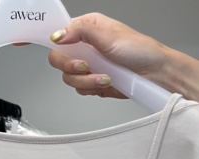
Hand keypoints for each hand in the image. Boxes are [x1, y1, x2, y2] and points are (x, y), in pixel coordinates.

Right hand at [48, 13, 170, 98]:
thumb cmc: (140, 51)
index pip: (60, 32)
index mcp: (87, 28)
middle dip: (71, 66)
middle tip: (85, 66)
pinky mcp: (93, 83)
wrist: (154, 74)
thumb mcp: (108, 35)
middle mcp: (85, 47)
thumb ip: (81, 32)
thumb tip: (58, 35)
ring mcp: (89, 66)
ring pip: (69, 77)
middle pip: (59, 59)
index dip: (51, 39)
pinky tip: (106, 82)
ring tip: (105, 76)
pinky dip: (92, 88)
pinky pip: (80, 89)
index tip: (44, 45)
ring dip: (86, 80)